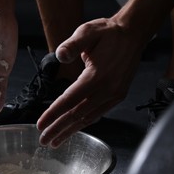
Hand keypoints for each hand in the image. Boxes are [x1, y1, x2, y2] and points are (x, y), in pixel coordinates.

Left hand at [36, 18, 144, 147]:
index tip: (40, 125)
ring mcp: (114, 95)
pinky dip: (84, 123)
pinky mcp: (118, 96)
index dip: (53, 113)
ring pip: (88, 118)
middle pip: (77, 114)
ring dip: (71, 131)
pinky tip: (74, 129)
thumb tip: (60, 56)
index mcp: (97, 75)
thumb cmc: (108, 32)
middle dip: (58, 129)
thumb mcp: (87, 31)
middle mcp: (107, 89)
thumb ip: (72, 44)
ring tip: (55, 141)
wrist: (133, 34)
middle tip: (43, 140)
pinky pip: (98, 114)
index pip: (70, 100)